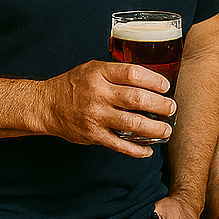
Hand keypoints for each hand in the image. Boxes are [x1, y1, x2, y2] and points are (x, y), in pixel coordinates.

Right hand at [34, 60, 174, 157]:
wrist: (47, 105)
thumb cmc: (74, 85)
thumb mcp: (93, 68)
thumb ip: (117, 72)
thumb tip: (150, 78)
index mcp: (99, 73)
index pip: (132, 74)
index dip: (153, 80)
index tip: (165, 86)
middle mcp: (98, 94)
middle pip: (136, 99)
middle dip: (160, 105)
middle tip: (171, 108)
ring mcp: (96, 116)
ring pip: (132, 123)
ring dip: (154, 128)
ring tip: (166, 129)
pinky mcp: (93, 135)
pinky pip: (119, 145)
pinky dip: (136, 150)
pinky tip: (148, 150)